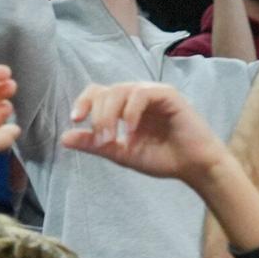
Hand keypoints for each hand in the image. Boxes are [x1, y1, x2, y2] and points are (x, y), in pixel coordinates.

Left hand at [62, 82, 227, 181]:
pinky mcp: (167, 95)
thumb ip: (95, 144)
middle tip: (102, 141)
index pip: (97, 92)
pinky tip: (131, 132)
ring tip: (113, 139)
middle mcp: (136, 95)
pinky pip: (141, 94)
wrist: (194, 166)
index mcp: (124, 106)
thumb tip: (64, 138)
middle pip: (105, 91)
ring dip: (111, 115)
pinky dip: (131, 113)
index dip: (83, 102)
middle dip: (98, 116)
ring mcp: (152, 93)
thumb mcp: (122, 153)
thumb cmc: (162, 158)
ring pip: (120, 91)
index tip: (76, 120)